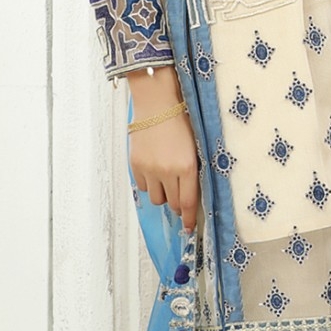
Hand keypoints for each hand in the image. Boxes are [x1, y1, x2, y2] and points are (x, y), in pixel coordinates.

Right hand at [127, 65, 199, 232]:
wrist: (157, 102)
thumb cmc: (180, 120)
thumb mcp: (195, 145)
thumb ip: (193, 170)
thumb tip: (192, 193)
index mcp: (187, 166)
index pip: (188, 203)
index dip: (189, 219)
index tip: (189, 227)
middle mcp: (167, 171)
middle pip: (173, 204)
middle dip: (178, 204)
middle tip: (180, 196)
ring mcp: (149, 169)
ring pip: (156, 198)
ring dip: (163, 193)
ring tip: (166, 177)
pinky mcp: (135, 165)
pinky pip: (142, 186)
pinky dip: (149, 183)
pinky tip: (153, 169)